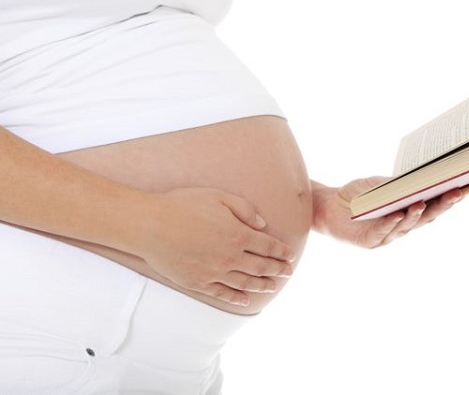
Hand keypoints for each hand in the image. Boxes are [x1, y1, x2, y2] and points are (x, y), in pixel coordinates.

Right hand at [137, 187, 295, 306]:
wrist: (150, 225)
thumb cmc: (183, 205)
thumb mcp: (218, 197)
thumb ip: (245, 210)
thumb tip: (263, 224)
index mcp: (238, 235)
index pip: (268, 247)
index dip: (281, 252)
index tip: (290, 256)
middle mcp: (230, 257)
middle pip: (261, 267)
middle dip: (277, 270)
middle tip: (288, 272)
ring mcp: (214, 273)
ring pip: (245, 283)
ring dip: (262, 285)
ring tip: (272, 286)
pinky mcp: (198, 283)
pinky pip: (222, 294)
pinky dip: (237, 299)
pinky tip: (246, 301)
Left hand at [312, 177, 468, 247]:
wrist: (327, 206)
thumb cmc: (357, 196)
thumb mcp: (381, 186)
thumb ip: (400, 184)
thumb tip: (424, 174)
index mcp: (407, 213)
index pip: (433, 207)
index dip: (450, 199)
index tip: (468, 186)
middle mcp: (400, 227)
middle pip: (425, 218)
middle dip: (442, 205)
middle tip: (457, 193)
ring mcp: (385, 236)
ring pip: (406, 226)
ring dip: (415, 214)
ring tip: (423, 202)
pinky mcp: (368, 241)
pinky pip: (382, 231)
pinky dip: (391, 223)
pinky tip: (398, 214)